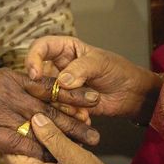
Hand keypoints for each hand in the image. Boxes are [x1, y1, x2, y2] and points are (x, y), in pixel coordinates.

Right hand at [0, 68, 100, 158]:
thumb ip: (10, 93)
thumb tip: (27, 102)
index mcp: (12, 79)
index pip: (49, 85)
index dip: (72, 94)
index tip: (90, 100)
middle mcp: (12, 92)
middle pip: (53, 104)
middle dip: (78, 114)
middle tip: (98, 123)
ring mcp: (3, 111)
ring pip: (44, 123)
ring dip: (68, 134)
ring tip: (89, 141)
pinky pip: (23, 143)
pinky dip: (41, 151)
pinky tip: (56, 158)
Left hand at [6, 114, 163, 163]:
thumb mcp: (71, 153)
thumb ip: (51, 136)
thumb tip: (35, 119)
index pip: (11, 154)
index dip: (16, 135)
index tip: (24, 120)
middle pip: (25, 157)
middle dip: (34, 137)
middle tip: (42, 121)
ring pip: (37, 161)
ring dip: (46, 145)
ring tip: (56, 129)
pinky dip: (53, 155)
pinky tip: (64, 142)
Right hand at [26, 36, 162, 122]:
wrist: (130, 94)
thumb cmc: (117, 70)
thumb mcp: (100, 63)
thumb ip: (81, 69)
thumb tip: (62, 80)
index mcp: (64, 49)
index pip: (40, 47)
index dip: (33, 58)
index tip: (35, 74)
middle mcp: (58, 67)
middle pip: (37, 74)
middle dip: (42, 87)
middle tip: (50, 97)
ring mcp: (60, 87)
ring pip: (45, 95)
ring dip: (59, 103)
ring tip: (78, 108)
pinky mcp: (65, 104)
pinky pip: (57, 109)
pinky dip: (67, 114)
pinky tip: (83, 115)